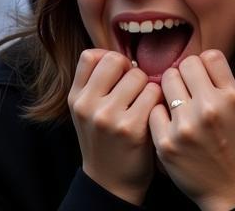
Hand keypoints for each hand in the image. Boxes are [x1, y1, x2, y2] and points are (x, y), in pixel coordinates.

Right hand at [68, 49, 162, 204]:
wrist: (111, 183)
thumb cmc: (106, 138)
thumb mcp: (88, 110)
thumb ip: (96, 80)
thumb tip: (117, 51)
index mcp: (75, 99)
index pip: (92, 55)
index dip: (111, 62)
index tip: (118, 78)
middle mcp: (87, 106)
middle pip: (118, 60)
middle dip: (131, 72)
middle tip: (133, 93)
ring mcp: (107, 117)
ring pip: (139, 75)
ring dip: (148, 87)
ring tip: (142, 106)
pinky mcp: (130, 127)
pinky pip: (154, 92)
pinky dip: (158, 101)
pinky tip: (152, 116)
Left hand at [149, 51, 234, 210]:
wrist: (230, 185)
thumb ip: (220, 79)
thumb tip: (194, 58)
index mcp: (230, 95)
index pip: (208, 56)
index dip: (203, 64)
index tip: (201, 76)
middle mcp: (209, 107)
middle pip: (184, 65)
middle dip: (183, 75)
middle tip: (186, 89)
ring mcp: (185, 126)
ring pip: (166, 83)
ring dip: (170, 90)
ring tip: (177, 104)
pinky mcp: (166, 144)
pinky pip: (154, 110)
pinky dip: (160, 114)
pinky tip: (170, 124)